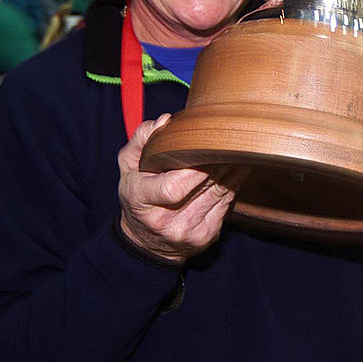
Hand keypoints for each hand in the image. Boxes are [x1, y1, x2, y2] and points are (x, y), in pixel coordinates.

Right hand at [118, 115, 243, 263]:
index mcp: (141, 199)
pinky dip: (233, 184)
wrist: (145, 239)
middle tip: (226, 142)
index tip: (203, 150)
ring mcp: (188, 232)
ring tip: (233, 152)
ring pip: (220, 193)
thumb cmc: (138, 192)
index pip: (173, 188)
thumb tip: (165, 121)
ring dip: (230, 170)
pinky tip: (233, 170)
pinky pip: (227, 204)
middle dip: (218, 162)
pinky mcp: (206, 236)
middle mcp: (165, 221)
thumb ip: (142, 139)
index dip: (194, 170)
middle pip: (203, 188)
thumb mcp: (128, 164)